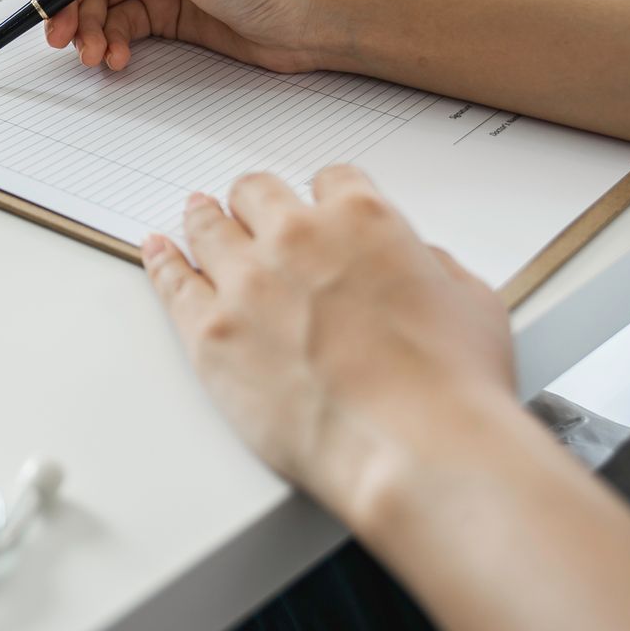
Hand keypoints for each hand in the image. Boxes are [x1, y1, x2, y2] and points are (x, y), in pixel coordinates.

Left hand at [143, 166, 513, 526]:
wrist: (417, 451)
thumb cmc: (454, 388)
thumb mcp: (471, 301)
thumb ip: (432, 266)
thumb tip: (413, 264)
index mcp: (362, 219)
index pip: (331, 180)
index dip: (326, 197)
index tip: (319, 208)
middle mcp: (296, 238)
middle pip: (257, 194)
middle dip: (258, 202)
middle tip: (252, 211)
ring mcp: (246, 284)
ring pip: (209, 227)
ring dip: (206, 219)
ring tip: (197, 215)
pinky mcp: (210, 334)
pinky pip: (172, 282)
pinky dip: (162, 261)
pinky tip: (158, 251)